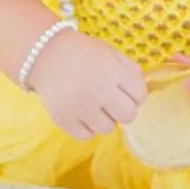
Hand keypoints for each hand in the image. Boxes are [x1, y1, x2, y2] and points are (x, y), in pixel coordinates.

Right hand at [30, 30, 146, 140]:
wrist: (46, 54)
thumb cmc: (84, 52)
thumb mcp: (111, 53)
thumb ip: (130, 70)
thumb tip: (142, 92)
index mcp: (113, 72)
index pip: (140, 95)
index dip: (137, 94)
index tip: (128, 92)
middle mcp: (99, 91)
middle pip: (129, 116)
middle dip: (125, 110)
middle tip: (114, 103)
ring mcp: (81, 108)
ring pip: (108, 129)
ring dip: (106, 120)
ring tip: (96, 107)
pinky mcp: (64, 120)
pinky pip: (87, 136)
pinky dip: (87, 127)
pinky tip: (83, 114)